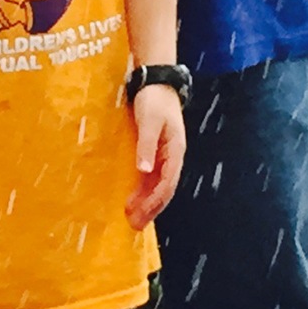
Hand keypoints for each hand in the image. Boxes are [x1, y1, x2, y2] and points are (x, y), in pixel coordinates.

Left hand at [127, 86, 185, 227]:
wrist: (156, 82)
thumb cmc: (154, 100)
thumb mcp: (149, 122)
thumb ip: (146, 145)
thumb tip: (143, 170)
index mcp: (175, 151)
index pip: (167, 183)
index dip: (154, 201)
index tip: (140, 214)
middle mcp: (173, 157)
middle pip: (164, 189)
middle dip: (151, 209)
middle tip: (134, 226)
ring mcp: (165, 155)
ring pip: (157, 185)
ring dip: (146, 203)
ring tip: (131, 218)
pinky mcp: (155, 152)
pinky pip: (151, 177)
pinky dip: (143, 191)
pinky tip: (132, 200)